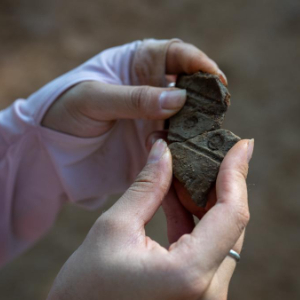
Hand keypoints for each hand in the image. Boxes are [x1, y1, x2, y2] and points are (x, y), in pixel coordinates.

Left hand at [42, 40, 226, 137]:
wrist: (51, 146)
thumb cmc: (65, 109)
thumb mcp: (94, 98)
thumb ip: (134, 98)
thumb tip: (179, 98)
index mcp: (138, 65)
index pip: (175, 56)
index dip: (197, 62)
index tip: (214, 77)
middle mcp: (151, 90)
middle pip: (189, 87)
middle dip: (205, 95)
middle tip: (218, 108)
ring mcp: (153, 118)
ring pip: (186, 118)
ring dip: (198, 125)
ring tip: (208, 133)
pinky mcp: (151, 143)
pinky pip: (175, 144)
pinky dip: (185, 148)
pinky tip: (191, 153)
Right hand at [47, 139, 252, 299]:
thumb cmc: (86, 287)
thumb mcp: (114, 228)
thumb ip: (146, 186)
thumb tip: (163, 150)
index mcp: (189, 274)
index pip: (231, 213)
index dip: (236, 174)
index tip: (241, 146)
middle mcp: (208, 291)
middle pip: (231, 223)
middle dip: (221, 183)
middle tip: (210, 152)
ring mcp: (205, 295)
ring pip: (221, 235)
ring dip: (205, 200)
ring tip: (185, 171)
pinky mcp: (196, 292)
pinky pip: (206, 247)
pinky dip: (193, 220)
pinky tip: (175, 197)